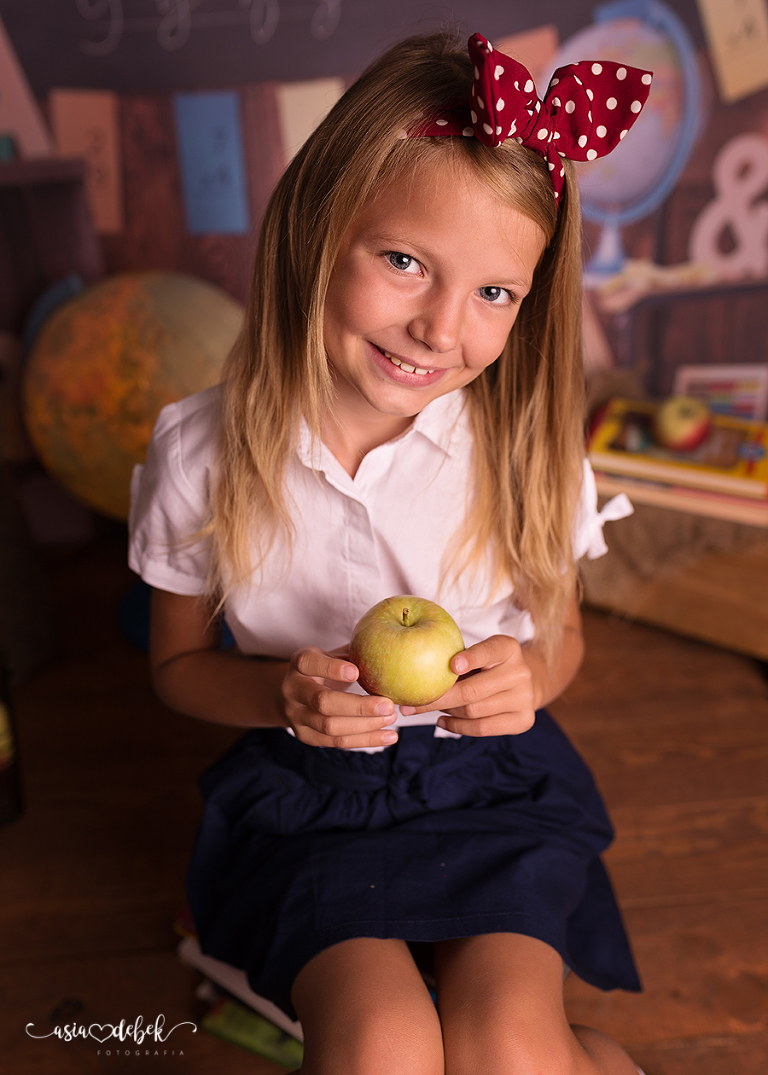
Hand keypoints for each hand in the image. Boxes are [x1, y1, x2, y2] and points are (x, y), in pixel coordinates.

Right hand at [282, 646, 397, 748]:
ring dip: (365, 725)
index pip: (308, 663)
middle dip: (358, 706)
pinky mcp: (307, 736)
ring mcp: (297, 717)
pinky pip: (338, 742)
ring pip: (331, 727)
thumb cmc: (324, 669)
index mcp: (299, 664)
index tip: (356, 672)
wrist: (295, 695)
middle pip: (322, 702)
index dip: (331, 668)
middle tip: (387, 705)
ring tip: (391, 717)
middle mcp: (292, 691)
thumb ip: (352, 654)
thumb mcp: (332, 655)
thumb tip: (385, 650)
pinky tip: (389, 735)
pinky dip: (366, 740)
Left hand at [399, 634, 535, 736]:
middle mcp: (521, 672)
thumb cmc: (488, 665)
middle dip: (437, 698)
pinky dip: (457, 726)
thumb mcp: (479, 653)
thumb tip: (413, 670)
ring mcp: (525, 698)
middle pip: (473, 690)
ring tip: (428, 708)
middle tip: (409, 703)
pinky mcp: (524, 720)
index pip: (490, 650)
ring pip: (474, 711)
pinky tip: (441, 722)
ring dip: (446, 712)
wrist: (524, 683)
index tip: (452, 665)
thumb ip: (458, 658)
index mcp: (509, 648)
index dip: (472, 658)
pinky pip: (482, 728)